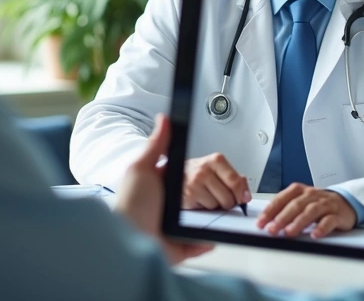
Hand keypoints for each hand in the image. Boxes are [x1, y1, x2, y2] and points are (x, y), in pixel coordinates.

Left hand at [115, 114, 214, 264]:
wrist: (129, 240)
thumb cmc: (130, 205)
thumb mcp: (140, 169)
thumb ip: (156, 144)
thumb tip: (164, 119)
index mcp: (174, 182)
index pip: (208, 174)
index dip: (224, 177)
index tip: (234, 182)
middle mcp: (181, 202)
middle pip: (217, 195)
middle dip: (218, 196)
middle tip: (204, 196)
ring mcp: (186, 224)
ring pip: (216, 217)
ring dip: (213, 215)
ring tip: (198, 214)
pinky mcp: (187, 243)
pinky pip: (208, 240)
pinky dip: (209, 238)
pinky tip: (206, 233)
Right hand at [182, 152, 250, 209]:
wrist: (176, 174)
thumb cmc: (199, 173)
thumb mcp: (218, 170)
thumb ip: (235, 179)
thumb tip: (246, 196)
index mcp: (216, 160)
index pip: (235, 181)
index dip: (241, 194)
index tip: (243, 198)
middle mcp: (204, 170)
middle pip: (229, 197)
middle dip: (228, 201)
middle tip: (220, 195)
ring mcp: (194, 183)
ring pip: (218, 205)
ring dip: (216, 205)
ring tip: (208, 195)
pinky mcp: (188, 197)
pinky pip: (206, 210)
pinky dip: (205, 208)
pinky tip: (200, 199)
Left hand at [256, 184, 356, 237]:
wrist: (346, 202)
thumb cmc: (318, 204)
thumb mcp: (300, 201)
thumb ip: (284, 208)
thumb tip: (266, 221)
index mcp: (299, 191)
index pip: (282, 198)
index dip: (270, 210)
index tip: (261, 222)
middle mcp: (312, 195)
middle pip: (295, 205)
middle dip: (282, 218)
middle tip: (272, 229)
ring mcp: (325, 204)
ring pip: (311, 211)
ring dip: (298, 222)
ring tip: (289, 232)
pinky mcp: (337, 215)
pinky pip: (329, 221)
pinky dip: (321, 228)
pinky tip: (314, 234)